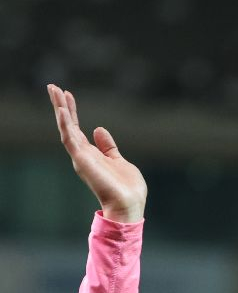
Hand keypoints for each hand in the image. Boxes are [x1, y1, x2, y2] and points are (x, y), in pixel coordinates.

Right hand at [47, 84, 146, 222]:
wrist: (128, 205)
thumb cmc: (127, 189)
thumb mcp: (119, 161)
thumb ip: (108, 147)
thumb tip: (98, 130)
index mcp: (92, 155)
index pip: (77, 130)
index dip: (72, 112)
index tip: (68, 94)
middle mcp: (84, 156)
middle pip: (68, 126)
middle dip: (60, 106)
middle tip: (53, 87)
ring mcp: (82, 158)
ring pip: (66, 129)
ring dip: (60, 110)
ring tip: (54, 90)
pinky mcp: (83, 161)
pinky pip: (70, 140)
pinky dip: (65, 125)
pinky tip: (61, 110)